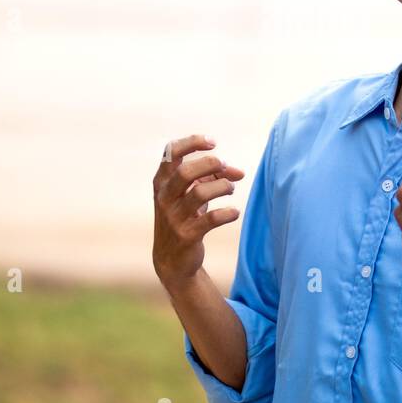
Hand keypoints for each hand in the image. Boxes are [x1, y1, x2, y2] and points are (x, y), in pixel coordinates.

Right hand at [152, 134, 246, 289]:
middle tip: (225, 166)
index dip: (192, 142)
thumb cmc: (184, 217)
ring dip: (222, 187)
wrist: (171, 259)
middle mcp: (164, 197)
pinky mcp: (186, 236)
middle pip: (185, 172)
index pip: (170, 153)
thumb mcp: (192, 193)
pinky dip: (227, 213)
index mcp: (162, 181)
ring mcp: (174, 217)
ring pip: (199, 194)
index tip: (212, 142)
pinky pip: (210, 219)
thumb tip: (239, 172)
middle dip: (210, 164)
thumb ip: (213, 177)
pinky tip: (234, 212)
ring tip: (231, 188)